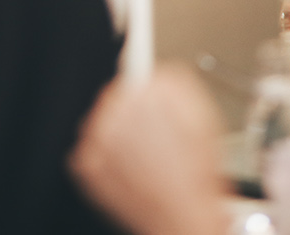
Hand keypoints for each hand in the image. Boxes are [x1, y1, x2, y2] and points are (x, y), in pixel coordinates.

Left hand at [69, 66, 229, 234]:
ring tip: (144, 157)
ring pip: (102, 122)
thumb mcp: (204, 116)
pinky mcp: (85, 164)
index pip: (135, 70)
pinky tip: (129, 170)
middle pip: (116, 97)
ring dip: (117, 134)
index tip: (145, 90)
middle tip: (154, 137)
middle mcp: (116, 111)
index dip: (147, 88)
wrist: (182, 219)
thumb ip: (178, 83)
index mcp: (146, 93)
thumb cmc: (195, 176)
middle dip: (133, 112)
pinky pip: (90, 150)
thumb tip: (161, 73)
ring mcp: (97, 138)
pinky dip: (106, 158)